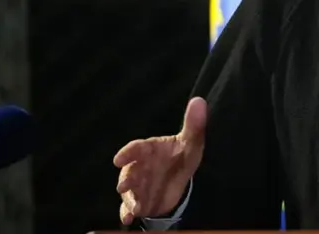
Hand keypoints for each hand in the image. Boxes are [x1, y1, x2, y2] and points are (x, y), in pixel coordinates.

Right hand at [113, 97, 207, 224]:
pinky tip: (128, 218)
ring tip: (135, 207)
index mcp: (149, 149)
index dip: (128, 152)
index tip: (119, 158)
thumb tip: (199, 100)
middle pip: (129, 172)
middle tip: (123, 186)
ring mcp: (137, 184)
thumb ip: (194, 124)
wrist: (181, 178)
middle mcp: (139, 166)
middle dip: (126, 179)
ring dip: (129, 199)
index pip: (137, 148)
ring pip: (128, 191)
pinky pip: (129, 206)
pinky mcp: (138, 199)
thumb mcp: (191, 142)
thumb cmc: (183, 155)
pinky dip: (127, 212)